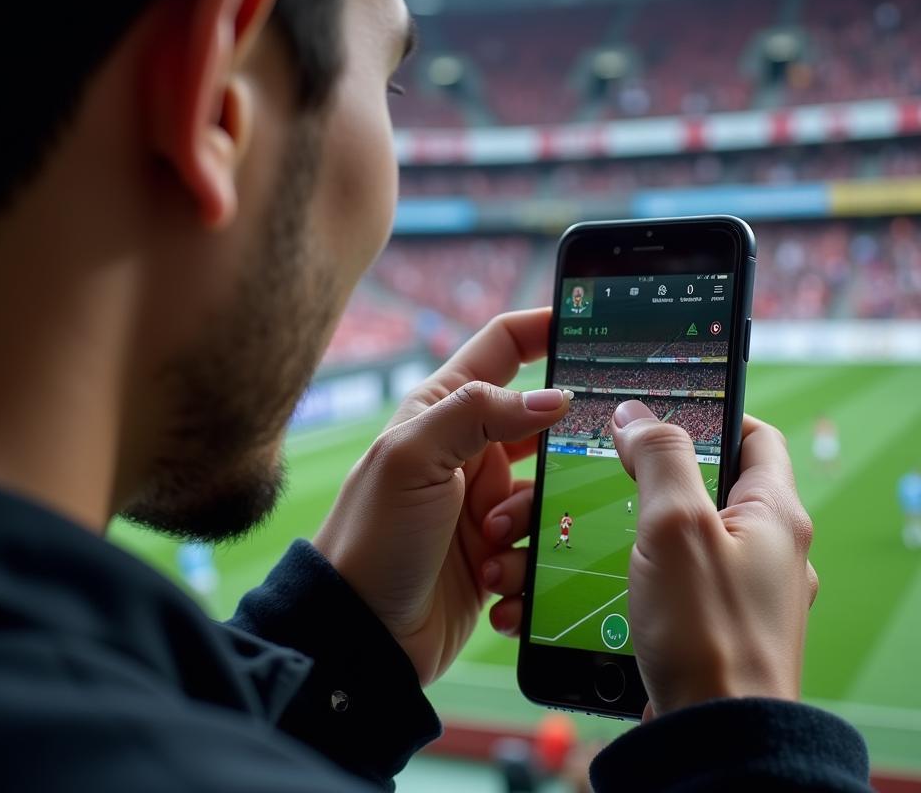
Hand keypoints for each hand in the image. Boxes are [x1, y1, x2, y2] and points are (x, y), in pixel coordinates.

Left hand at [313, 309, 569, 685]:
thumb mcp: (413, 457)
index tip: (594, 322)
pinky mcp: (497, 550)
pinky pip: (541, 543)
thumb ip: (477, 412)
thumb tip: (550, 396)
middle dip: (560, 446)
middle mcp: (468, 449)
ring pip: (549, 489)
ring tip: (491, 541)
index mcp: (444, 409)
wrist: (361, 634)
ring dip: (532, 518)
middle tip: (580, 461)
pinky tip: (492, 580)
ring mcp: (485, 501)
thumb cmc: (374, 536)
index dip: (545, 327)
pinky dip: (527, 563)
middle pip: (542, 425)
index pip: (504, 347)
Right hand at [610, 401, 818, 719]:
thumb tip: (636, 413)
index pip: (755, 435)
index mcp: (775, 514)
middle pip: (705, 485)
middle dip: (646, 476)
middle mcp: (766, 550)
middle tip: (601, 469)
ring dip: (626, 528)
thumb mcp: (677, 523)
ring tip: (579, 530)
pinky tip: (590, 578)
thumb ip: (659, 456)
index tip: (660, 407)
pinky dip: (629, 571)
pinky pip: (668, 580)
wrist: (715, 743)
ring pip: (677, 536)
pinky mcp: (710, 626)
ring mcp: (740, 591)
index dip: (710, 411)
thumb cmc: (707, 633)